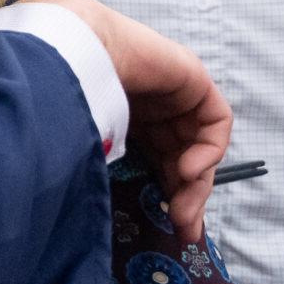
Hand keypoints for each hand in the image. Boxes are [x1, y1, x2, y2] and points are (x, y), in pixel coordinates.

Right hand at [21, 0, 231, 241]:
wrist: (76, 52)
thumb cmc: (67, 94)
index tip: (175, 230)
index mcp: (130, 117)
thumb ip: (107, 167)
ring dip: (196, 182)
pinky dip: (209, 150)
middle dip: (187, 196)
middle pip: (183, 156)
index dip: (170, 194)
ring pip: (200, 145)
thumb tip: (97, 219)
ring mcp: (176, 92)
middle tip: (184, 228)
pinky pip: (215, 121)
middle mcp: (156, 106)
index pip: (161, 159)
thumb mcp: (92, 143)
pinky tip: (187, 170)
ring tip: (182, 210)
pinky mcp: (194, 79)